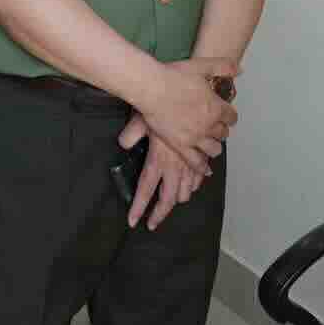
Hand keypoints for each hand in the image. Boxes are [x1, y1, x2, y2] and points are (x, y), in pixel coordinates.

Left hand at [118, 114, 203, 229]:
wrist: (189, 101)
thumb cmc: (164, 109)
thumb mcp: (141, 120)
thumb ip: (131, 135)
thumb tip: (123, 143)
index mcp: (157, 161)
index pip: (145, 190)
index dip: (139, 208)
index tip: (134, 221)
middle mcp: (174, 167)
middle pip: (168, 200)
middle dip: (159, 214)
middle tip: (153, 223)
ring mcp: (189, 165)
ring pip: (186, 192)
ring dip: (177, 199)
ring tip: (169, 203)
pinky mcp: (200, 158)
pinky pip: (200, 178)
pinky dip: (195, 184)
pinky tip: (191, 185)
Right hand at [136, 56, 238, 176]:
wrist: (152, 88)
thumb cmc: (174, 76)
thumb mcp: (202, 66)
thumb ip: (222, 67)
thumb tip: (239, 70)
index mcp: (216, 107)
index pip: (231, 116)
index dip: (229, 115)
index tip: (226, 114)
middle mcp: (209, 125)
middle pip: (223, 133)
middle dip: (221, 130)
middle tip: (216, 128)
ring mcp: (195, 137)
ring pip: (213, 149)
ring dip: (215, 147)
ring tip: (212, 146)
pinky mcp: (180, 145)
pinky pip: (195, 161)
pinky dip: (201, 166)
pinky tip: (204, 169)